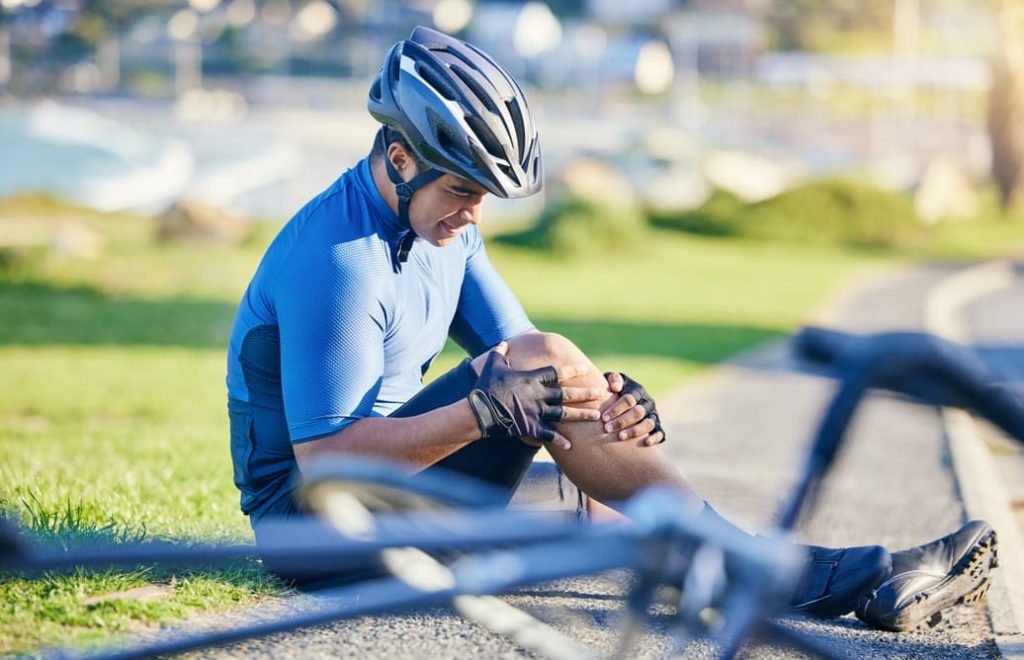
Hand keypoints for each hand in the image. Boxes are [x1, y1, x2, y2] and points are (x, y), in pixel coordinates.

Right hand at [468, 343, 602, 449]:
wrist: (480, 410)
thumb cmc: (486, 387)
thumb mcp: (493, 365)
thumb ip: (500, 353)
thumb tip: (502, 344)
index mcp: (532, 379)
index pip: (556, 372)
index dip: (572, 370)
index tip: (585, 368)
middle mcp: (538, 395)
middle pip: (567, 393)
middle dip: (585, 392)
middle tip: (600, 392)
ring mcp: (536, 412)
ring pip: (564, 413)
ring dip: (581, 415)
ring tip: (596, 416)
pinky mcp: (531, 427)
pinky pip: (549, 435)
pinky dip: (560, 440)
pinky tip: (572, 446)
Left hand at [602, 372, 664, 445]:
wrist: (626, 403)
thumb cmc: (614, 392)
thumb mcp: (614, 382)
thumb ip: (613, 379)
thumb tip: (615, 387)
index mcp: (637, 391)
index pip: (629, 399)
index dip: (616, 408)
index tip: (603, 417)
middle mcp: (648, 402)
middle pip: (638, 412)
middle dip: (622, 421)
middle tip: (607, 428)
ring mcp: (654, 415)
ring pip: (648, 423)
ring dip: (635, 430)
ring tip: (621, 437)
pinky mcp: (658, 427)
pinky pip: (660, 433)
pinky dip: (655, 438)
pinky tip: (646, 443)